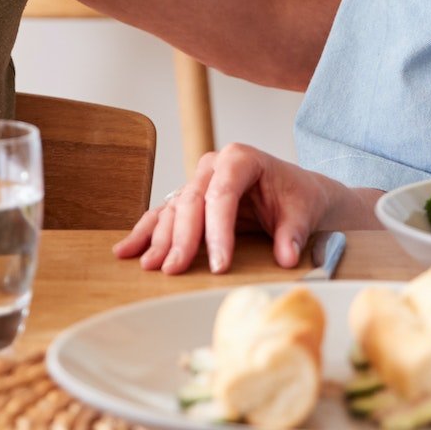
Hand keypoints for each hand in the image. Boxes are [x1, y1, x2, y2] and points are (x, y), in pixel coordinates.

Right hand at [113, 142, 340, 274]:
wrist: (296, 191)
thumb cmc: (298, 197)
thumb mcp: (303, 211)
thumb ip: (293, 232)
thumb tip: (286, 256)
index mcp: (240, 159)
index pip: (221, 195)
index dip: (217, 231)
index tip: (219, 265)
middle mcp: (213, 166)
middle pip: (191, 202)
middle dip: (182, 238)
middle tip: (175, 270)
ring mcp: (198, 181)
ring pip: (173, 209)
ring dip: (159, 239)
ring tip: (150, 265)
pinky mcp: (190, 199)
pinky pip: (163, 214)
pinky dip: (145, 232)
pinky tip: (127, 250)